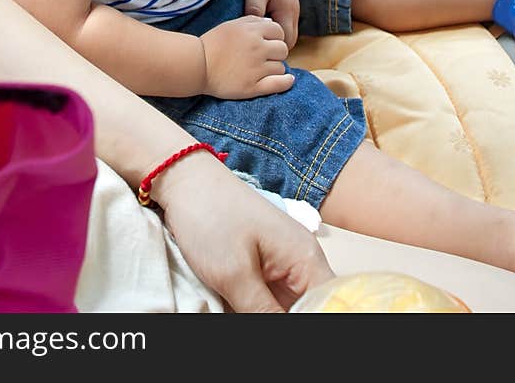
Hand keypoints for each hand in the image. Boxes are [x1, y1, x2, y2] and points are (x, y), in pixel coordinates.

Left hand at [159, 152, 335, 311]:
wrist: (186, 182)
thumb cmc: (212, 216)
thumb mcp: (235, 274)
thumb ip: (263, 312)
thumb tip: (287, 331)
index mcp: (306, 259)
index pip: (329, 305)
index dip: (317, 319)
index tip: (283, 323)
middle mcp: (300, 262)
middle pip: (308, 308)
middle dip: (287, 318)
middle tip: (248, 313)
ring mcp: (281, 265)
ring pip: (287, 307)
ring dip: (269, 313)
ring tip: (240, 308)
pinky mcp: (262, 267)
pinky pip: (270, 299)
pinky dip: (257, 308)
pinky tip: (238, 309)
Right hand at [200, 15, 292, 98]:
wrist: (196, 65)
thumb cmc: (213, 43)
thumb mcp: (231, 25)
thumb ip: (253, 21)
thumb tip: (272, 23)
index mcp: (252, 31)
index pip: (279, 31)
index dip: (275, 37)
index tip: (268, 43)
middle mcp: (256, 48)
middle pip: (283, 49)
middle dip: (277, 53)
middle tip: (266, 58)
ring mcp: (255, 68)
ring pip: (281, 67)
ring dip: (275, 68)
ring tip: (263, 70)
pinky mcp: (252, 87)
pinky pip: (278, 84)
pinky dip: (285, 82)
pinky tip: (287, 80)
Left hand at [244, 0, 299, 48]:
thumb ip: (254, 10)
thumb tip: (252, 30)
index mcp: (287, 12)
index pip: (286, 40)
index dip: (274, 46)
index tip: (259, 47)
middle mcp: (294, 14)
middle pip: (290, 41)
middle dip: (277, 46)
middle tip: (260, 46)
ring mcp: (294, 13)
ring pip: (290, 35)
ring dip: (277, 39)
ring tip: (261, 38)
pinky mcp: (289, 11)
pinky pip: (287, 28)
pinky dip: (278, 32)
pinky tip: (264, 30)